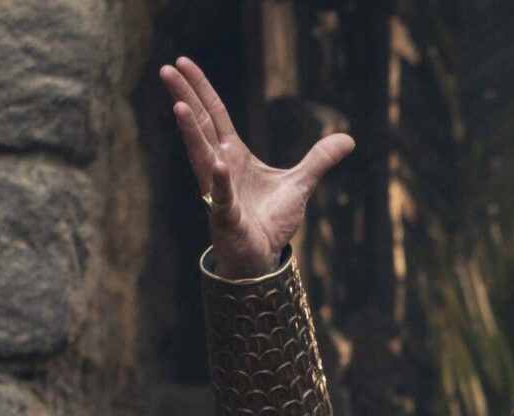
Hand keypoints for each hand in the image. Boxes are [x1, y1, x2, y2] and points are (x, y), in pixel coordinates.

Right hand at [159, 56, 353, 278]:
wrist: (262, 254)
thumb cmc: (270, 218)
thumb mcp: (300, 184)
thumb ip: (319, 160)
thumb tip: (347, 139)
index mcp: (233, 153)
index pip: (214, 113)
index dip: (201, 88)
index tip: (182, 62)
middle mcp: (220, 166)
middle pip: (200, 126)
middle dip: (184, 97)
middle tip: (166, 69)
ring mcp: (219, 190)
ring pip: (202, 156)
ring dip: (191, 132)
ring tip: (179, 107)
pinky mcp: (226, 215)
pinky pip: (222, 196)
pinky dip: (220, 182)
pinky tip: (218, 165)